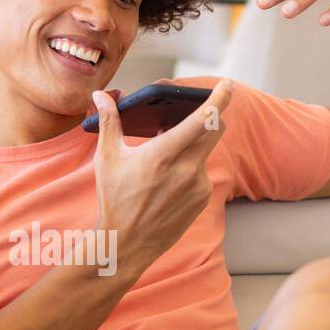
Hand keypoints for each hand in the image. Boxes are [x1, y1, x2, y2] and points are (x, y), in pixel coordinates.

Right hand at [90, 78, 234, 276]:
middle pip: (216, 130)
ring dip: (194, 145)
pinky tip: (170, 178)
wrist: (126, 244)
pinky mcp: (201, 199)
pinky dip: (191, 167)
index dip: (221, 98)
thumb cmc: (114, 200)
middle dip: (212, 116)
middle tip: (199, 112)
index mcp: (163, 154)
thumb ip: (108, 122)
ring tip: (168, 155)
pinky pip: (202, 173)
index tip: (228, 84)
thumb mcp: (107, 159)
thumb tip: (101, 96)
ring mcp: (197, 186)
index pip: (204, 119)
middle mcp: (186, 169)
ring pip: (206, 151)